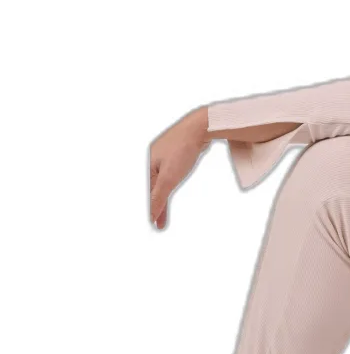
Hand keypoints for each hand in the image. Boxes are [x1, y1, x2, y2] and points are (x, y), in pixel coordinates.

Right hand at [149, 106, 210, 229]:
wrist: (201, 127)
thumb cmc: (182, 150)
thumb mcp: (169, 178)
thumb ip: (158, 197)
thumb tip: (150, 216)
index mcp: (146, 165)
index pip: (144, 193)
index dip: (147, 209)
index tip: (148, 224)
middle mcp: (151, 160)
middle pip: (150, 189)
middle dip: (154, 207)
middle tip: (157, 226)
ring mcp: (163, 157)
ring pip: (160, 184)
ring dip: (161, 201)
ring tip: (163, 220)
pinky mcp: (175, 156)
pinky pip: (168, 176)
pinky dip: (168, 189)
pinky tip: (168, 194)